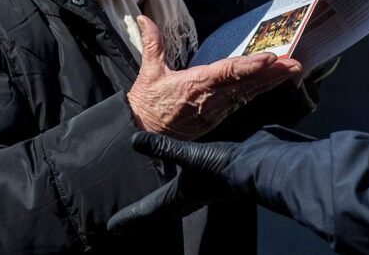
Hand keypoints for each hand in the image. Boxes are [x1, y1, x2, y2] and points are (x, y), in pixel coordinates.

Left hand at [108, 133, 239, 234]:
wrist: (257, 167)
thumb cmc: (223, 165)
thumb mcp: (190, 154)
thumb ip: (163, 148)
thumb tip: (132, 140)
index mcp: (177, 196)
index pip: (147, 210)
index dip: (128, 218)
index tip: (110, 228)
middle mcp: (186, 198)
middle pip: (158, 213)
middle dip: (140, 219)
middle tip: (123, 227)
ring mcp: (200, 191)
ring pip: (172, 205)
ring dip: (157, 208)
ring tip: (147, 208)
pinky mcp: (211, 180)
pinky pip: (186, 191)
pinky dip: (175, 190)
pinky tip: (179, 181)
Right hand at [126, 15, 300, 138]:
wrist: (144, 133)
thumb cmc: (147, 103)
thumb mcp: (149, 72)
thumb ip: (152, 42)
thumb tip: (145, 18)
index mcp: (195, 84)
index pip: (227, 72)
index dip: (250, 65)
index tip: (269, 58)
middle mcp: (210, 97)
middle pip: (246, 83)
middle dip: (272, 74)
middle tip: (294, 64)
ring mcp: (216, 109)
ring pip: (248, 93)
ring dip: (271, 82)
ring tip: (292, 70)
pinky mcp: (217, 117)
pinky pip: (242, 101)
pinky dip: (259, 91)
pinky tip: (273, 83)